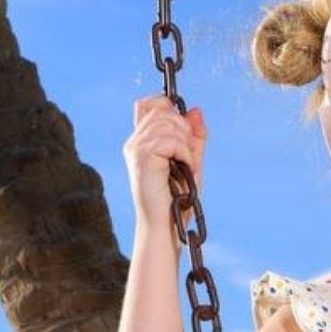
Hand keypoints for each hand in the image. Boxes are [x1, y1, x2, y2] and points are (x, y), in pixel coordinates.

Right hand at [124, 94, 206, 230]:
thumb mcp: (191, 162)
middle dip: (184, 130)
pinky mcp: (142, 155)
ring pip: (169, 123)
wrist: (165, 227)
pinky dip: (184, 154)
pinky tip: (183, 169)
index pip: (149, 104)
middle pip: (163, 110)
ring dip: (186, 145)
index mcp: (142, 142)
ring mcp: (136, 147)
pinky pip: (171, 140)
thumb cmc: (177, 201)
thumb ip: (194, 137)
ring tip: (185, 167)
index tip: (184, 130)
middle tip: (187, 158)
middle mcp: (135, 142)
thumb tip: (195, 110)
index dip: (167, 107)